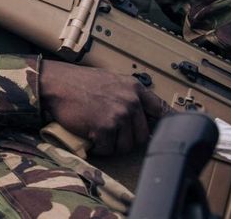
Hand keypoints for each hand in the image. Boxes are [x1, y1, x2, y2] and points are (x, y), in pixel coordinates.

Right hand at [39, 61, 165, 155]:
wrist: (54, 83)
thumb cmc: (78, 82)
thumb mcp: (110, 81)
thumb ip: (128, 95)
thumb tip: (142, 115)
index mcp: (134, 88)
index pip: (161, 110)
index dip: (169, 124)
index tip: (176, 133)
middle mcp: (130, 101)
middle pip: (142, 135)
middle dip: (127, 138)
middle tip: (111, 133)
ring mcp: (119, 115)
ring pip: (127, 145)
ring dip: (113, 145)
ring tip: (99, 134)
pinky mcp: (105, 127)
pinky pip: (109, 149)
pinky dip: (99, 148)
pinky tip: (91, 138)